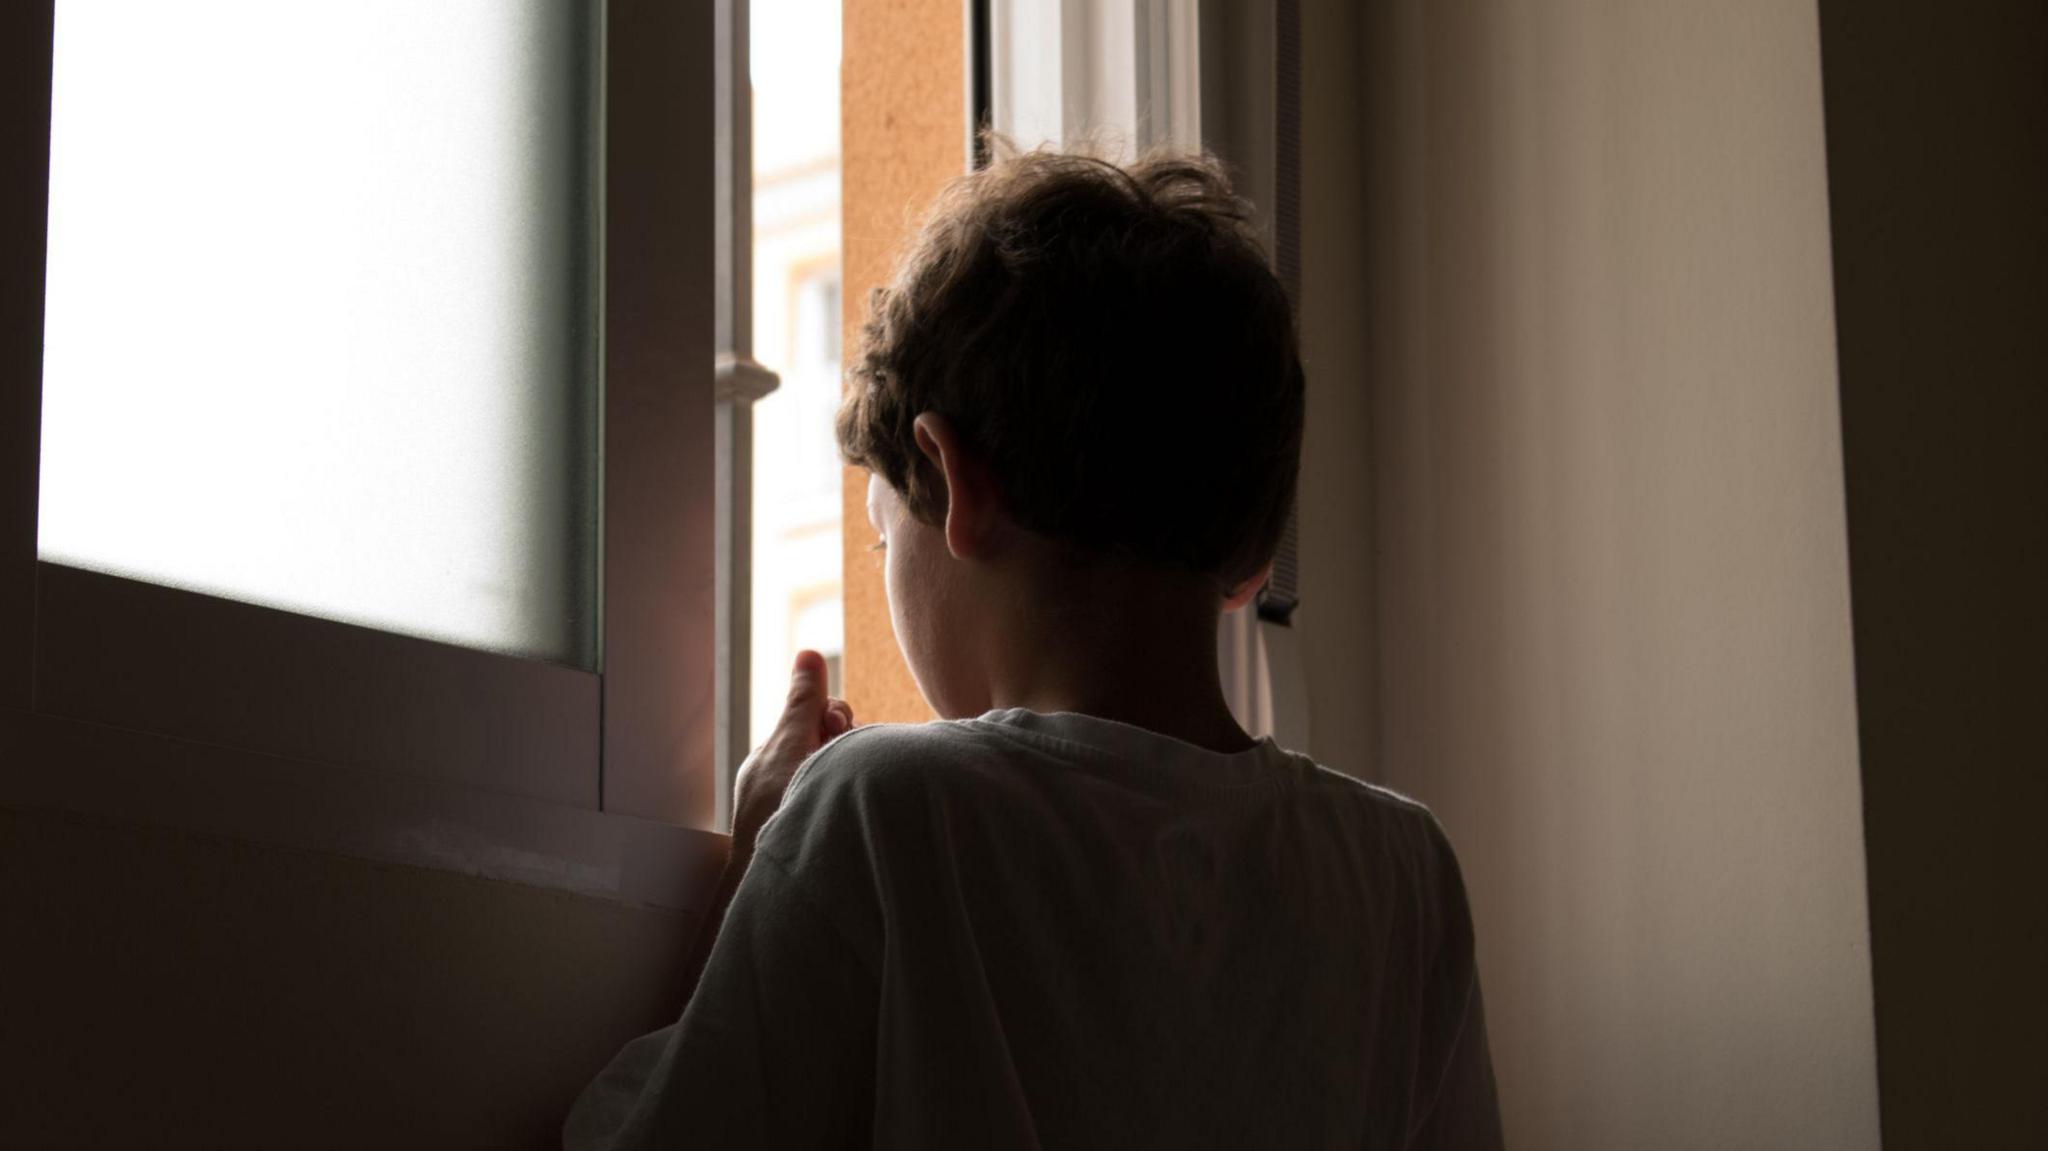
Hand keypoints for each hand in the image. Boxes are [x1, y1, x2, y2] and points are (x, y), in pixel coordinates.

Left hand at [731, 649, 854, 852]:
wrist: (777, 874)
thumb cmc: (776, 808)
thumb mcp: (790, 742)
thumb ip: (803, 701)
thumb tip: (807, 652)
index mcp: (777, 757)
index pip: (820, 718)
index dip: (835, 715)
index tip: (835, 725)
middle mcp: (794, 779)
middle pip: (836, 740)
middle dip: (846, 738)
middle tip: (840, 750)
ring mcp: (811, 803)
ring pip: (845, 765)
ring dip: (852, 763)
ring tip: (850, 777)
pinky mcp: (830, 825)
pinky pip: (850, 791)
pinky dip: (856, 786)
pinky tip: (861, 794)